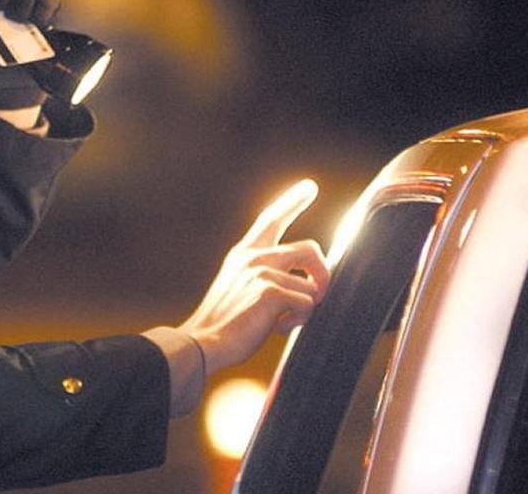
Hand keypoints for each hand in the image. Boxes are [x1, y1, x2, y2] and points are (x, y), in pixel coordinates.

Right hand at [148, 179, 330, 376]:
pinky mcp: (270, 291)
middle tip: (319, 293)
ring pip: (312, 285)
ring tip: (283, 320)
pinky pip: (307, 304)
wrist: (203, 342)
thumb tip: (305, 282)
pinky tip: (275, 328)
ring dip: (305, 308)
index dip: (292, 201)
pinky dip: (297, 321)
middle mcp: (253, 256)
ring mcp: (262, 271)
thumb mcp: (239, 287)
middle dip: (323, 273)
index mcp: (243, 254)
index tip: (309, 186)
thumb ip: (264, 275)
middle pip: (310, 248)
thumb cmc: (223, 323)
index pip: (271, 218)